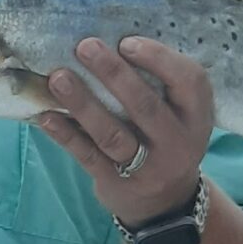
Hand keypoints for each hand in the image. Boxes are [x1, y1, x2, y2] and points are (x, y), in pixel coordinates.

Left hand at [36, 36, 214, 220]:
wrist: (166, 202)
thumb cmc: (165, 138)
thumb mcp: (180, 114)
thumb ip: (158, 84)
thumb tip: (109, 42)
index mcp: (196, 116)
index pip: (189, 81)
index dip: (159, 59)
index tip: (126, 42)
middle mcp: (176, 143)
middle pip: (144, 106)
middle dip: (113, 73)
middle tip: (85, 46)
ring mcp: (147, 167)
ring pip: (112, 134)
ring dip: (83, 104)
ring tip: (58, 78)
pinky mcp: (116, 183)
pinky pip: (88, 156)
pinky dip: (66, 134)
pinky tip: (46, 116)